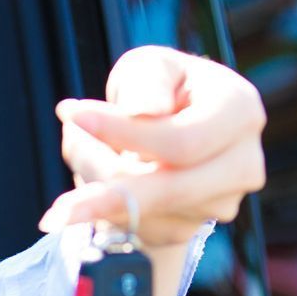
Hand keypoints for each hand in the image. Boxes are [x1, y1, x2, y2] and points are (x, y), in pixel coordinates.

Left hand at [37, 46, 265, 247]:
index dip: (124, 133)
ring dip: (94, 185)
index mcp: (240, 112)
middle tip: (54, 204)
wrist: (167, 124)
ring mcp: (220, 203)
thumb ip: (148, 82)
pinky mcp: (190, 228)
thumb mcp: (151, 66)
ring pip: (143, 213)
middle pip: (168, 190)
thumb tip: (146, 110)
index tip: (70, 114)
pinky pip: (134, 229)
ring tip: (80, 147)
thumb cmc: (158, 86)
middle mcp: (243, 164)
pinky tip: (96, 176)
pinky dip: (102, 206)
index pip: (183, 140)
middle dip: (103, 187)